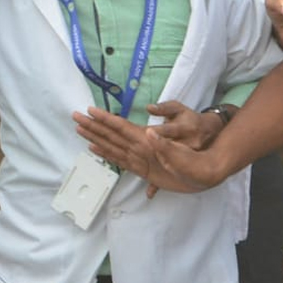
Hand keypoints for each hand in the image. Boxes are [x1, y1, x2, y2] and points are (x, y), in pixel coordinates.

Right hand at [73, 104, 219, 197]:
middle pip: (111, 133)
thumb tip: (150, 133)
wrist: (207, 172)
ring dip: (96, 136)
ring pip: (112, 144)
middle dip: (93, 125)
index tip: (90, 111)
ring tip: (80, 129)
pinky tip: (96, 148)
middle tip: (75, 116)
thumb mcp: (186, 152)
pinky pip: (119, 159)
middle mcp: (140, 145)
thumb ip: (167, 144)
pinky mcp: (142, 168)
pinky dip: (106, 153)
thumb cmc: (197, 162)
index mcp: (148, 140)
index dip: (105, 119)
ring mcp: (140, 156)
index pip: (121, 126)